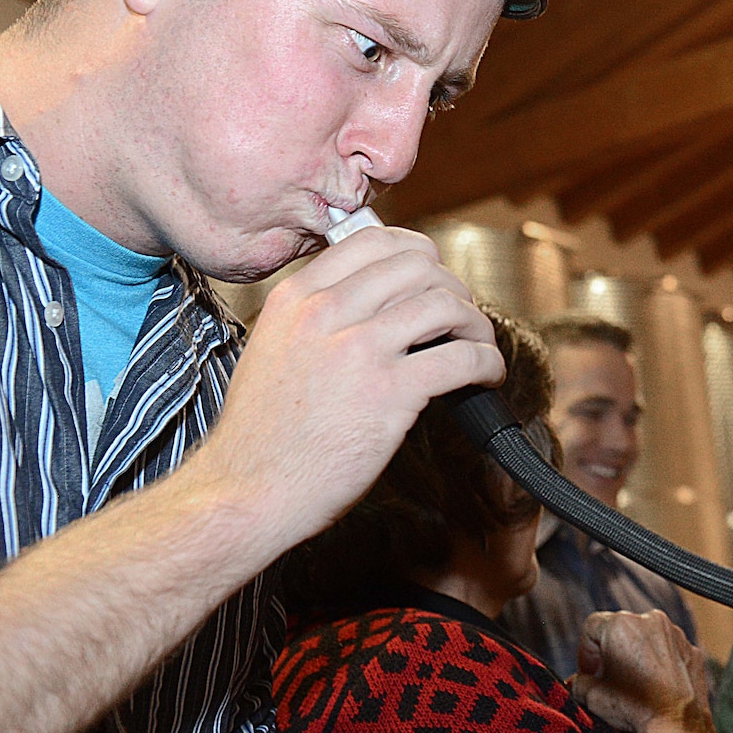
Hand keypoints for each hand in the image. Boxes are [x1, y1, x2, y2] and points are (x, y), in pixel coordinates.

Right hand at [196, 226, 501, 554]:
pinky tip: (485, 376)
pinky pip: (461, 357)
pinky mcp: (389, 392)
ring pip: (445, 304)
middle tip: (459, 316)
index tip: (433, 275)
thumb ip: (316, 319)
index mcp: (296, 298)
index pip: (373, 241)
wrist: (246, 491)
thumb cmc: (262, 435)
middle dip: (452, 287)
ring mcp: (359, 350)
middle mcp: (326, 313)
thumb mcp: (273, 350)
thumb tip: (376, 305)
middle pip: (418, 266)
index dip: (417, 254)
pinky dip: (486, 362)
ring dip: (475, 323)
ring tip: (477, 345)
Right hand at [571, 610, 717, 732]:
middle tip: (608, 680)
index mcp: (621, 625)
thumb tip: (579, 683)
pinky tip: (655, 689)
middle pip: (620, 630)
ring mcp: (675, 635)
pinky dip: (661, 665)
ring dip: (637, 656)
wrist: (676, 727)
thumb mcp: (592, 697)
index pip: (591, 627)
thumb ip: (578, 682)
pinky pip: (670, 652)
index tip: (589, 673)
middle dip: (611, 652)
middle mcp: (650, 621)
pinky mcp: (692, 651)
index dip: (585, 651)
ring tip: (633, 686)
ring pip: (647, 639)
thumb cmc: (634, 709)